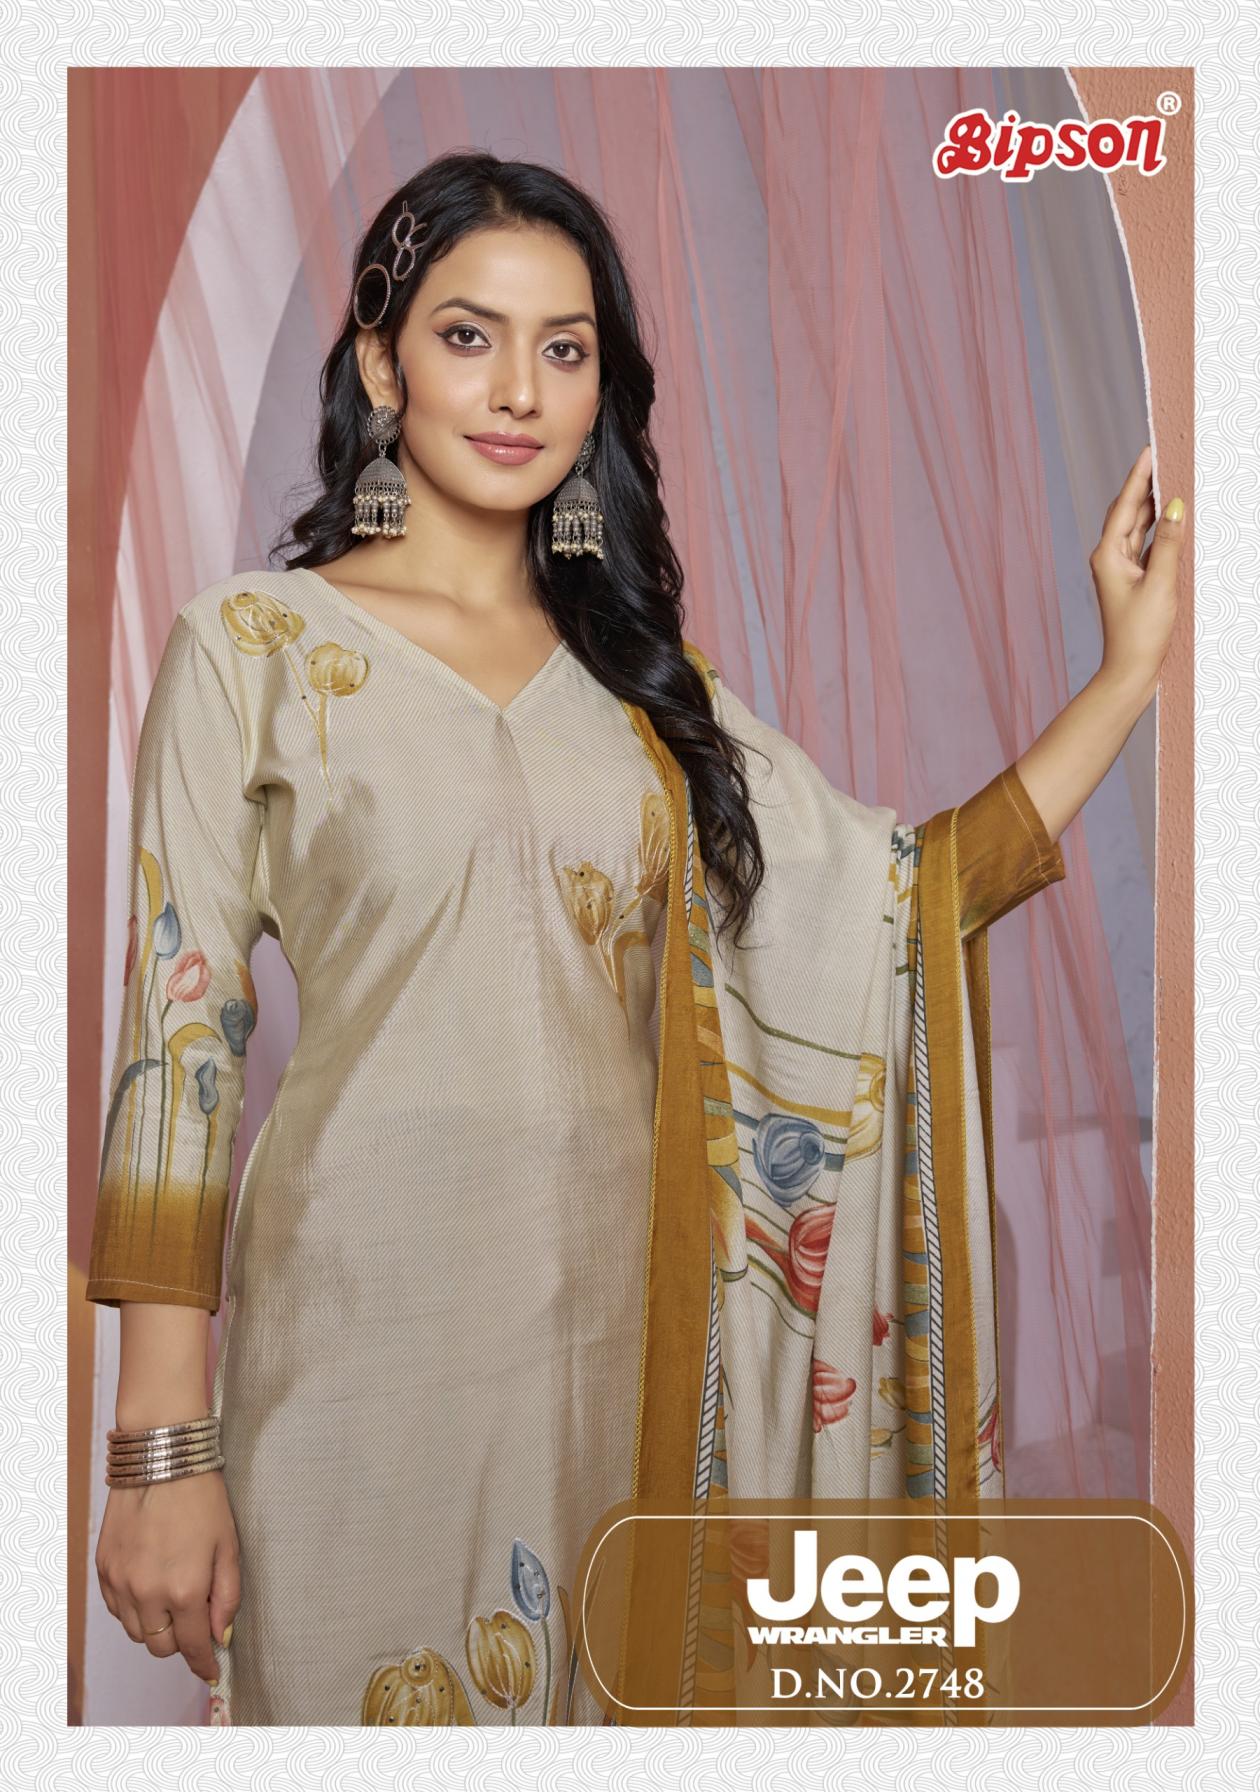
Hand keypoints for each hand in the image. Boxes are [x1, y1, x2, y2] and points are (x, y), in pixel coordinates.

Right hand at [95, 1467, 240, 1686]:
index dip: (204, 1663)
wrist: (161, 1459)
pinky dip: (134, 1609)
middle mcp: (148, 1593)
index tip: (211, 1670)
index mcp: (184, 1590)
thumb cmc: (203, 1498)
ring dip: (156, 1627)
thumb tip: (221, 1634)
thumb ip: (227, 1595)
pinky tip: (150, 1588)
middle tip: (195, 1621)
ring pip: (137, 1633)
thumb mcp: (229, 1546)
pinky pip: (117, 1609)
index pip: (193, 1646)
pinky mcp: (103, 1569)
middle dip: (181, 1642)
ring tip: (173, 1600)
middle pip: (161, 1647)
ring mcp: (121, 1582)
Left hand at [1089, 443, 1185, 698]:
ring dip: (1154, 505)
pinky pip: (1146, 546)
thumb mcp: (1161, 585)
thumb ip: (1170, 544)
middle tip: (1164, 457)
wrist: (1130, 673)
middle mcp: (1110, 559)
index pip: (1126, 505)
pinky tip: (1171, 519)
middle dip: (1146, 485)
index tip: (1150, 450)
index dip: (1139, 476)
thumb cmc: (1141, 635)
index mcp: (1108, 555)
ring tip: (1171, 479)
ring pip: (1138, 528)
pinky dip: (1159, 530)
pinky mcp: (1133, 582)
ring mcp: (1121, 570)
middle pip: (1130, 512)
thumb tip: (1176, 507)